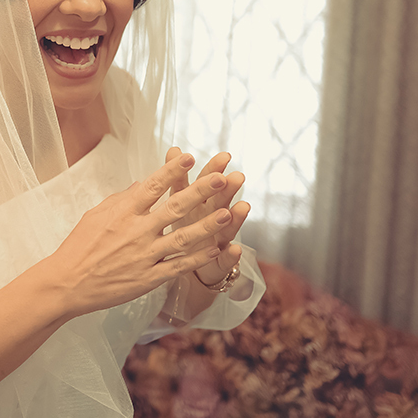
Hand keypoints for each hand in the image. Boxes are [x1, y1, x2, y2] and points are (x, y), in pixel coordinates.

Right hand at [46, 153, 234, 316]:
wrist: (67, 283)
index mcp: (123, 212)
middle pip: (174, 208)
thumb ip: (122, 198)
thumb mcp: (96, 214)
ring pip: (182, 238)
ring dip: (206, 226)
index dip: (172, 170)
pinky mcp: (148, 278)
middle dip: (200, 192)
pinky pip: (177, 266)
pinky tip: (215, 248)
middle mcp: (136, 231)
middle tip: (221, 177)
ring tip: (227, 213)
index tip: (189, 156)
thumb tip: (144, 184)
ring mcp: (144, 256)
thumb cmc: (80, 246)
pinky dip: (197, 258)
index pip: (152, 186)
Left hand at [163, 147, 248, 285]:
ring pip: (226, 228)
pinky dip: (229, 256)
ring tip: (243, 207)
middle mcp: (210, 219)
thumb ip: (177, 179)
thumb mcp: (176, 202)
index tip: (224, 157)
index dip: (213, 171)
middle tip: (237, 177)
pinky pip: (223, 261)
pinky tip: (235, 250)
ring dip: (235, 218)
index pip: (205, 183)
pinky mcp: (216, 264)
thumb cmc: (183, 229)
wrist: (186, 268)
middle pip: (219, 202)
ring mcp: (216, 241)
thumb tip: (174, 150)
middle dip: (228, 190)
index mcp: (197, 204)